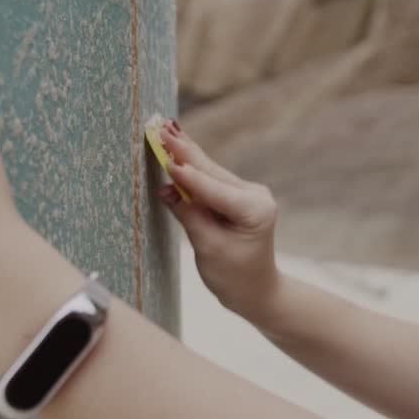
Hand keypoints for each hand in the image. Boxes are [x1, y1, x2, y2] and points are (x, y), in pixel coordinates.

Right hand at [158, 123, 280, 317]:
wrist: (255, 290)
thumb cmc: (234, 276)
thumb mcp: (209, 249)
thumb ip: (189, 216)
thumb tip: (167, 189)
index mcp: (254, 210)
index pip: (213, 190)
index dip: (187, 175)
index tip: (166, 157)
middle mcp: (256, 195)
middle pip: (212, 172)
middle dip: (185, 151)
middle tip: (162, 128)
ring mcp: (248, 193)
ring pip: (211, 172)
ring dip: (187, 153)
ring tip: (167, 130)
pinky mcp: (238, 196)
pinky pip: (211, 180)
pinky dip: (193, 167)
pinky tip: (179, 147)